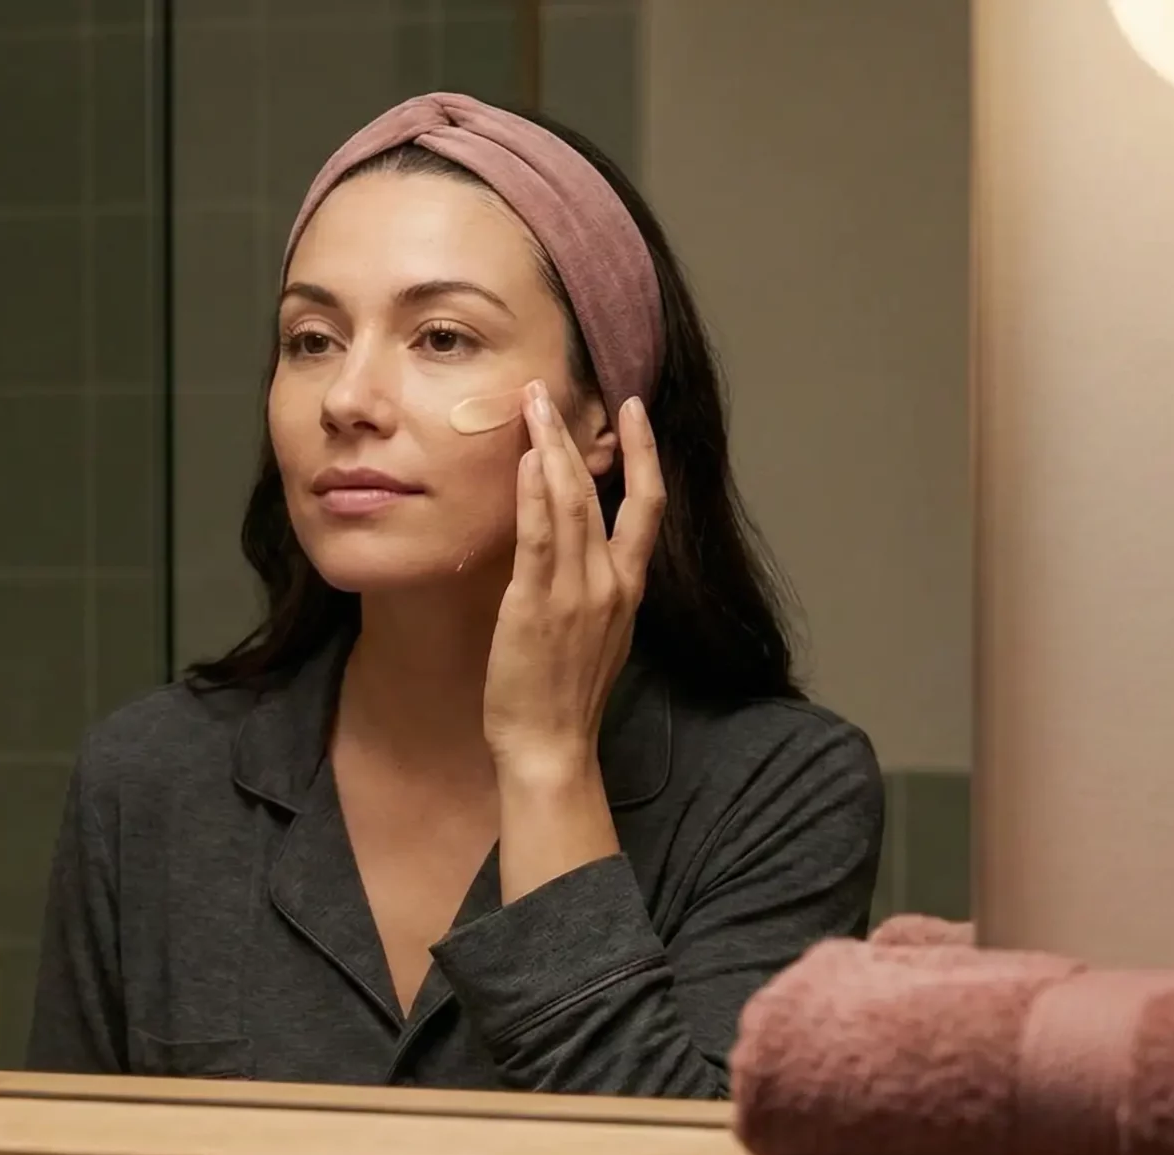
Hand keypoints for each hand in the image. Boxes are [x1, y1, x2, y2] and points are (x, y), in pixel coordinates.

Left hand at [483, 383, 663, 900]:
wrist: (551, 747)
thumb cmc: (563, 696)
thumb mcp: (595, 634)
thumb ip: (593, 588)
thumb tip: (577, 549)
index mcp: (628, 589)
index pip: (646, 506)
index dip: (642, 454)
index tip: (632, 410)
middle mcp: (610, 584)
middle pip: (603, 493)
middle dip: (581, 436)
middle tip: (556, 389)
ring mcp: (576, 594)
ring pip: (570, 506)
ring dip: (551, 450)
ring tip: (533, 406)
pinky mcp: (536, 607)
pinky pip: (537, 540)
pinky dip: (533, 497)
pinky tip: (526, 462)